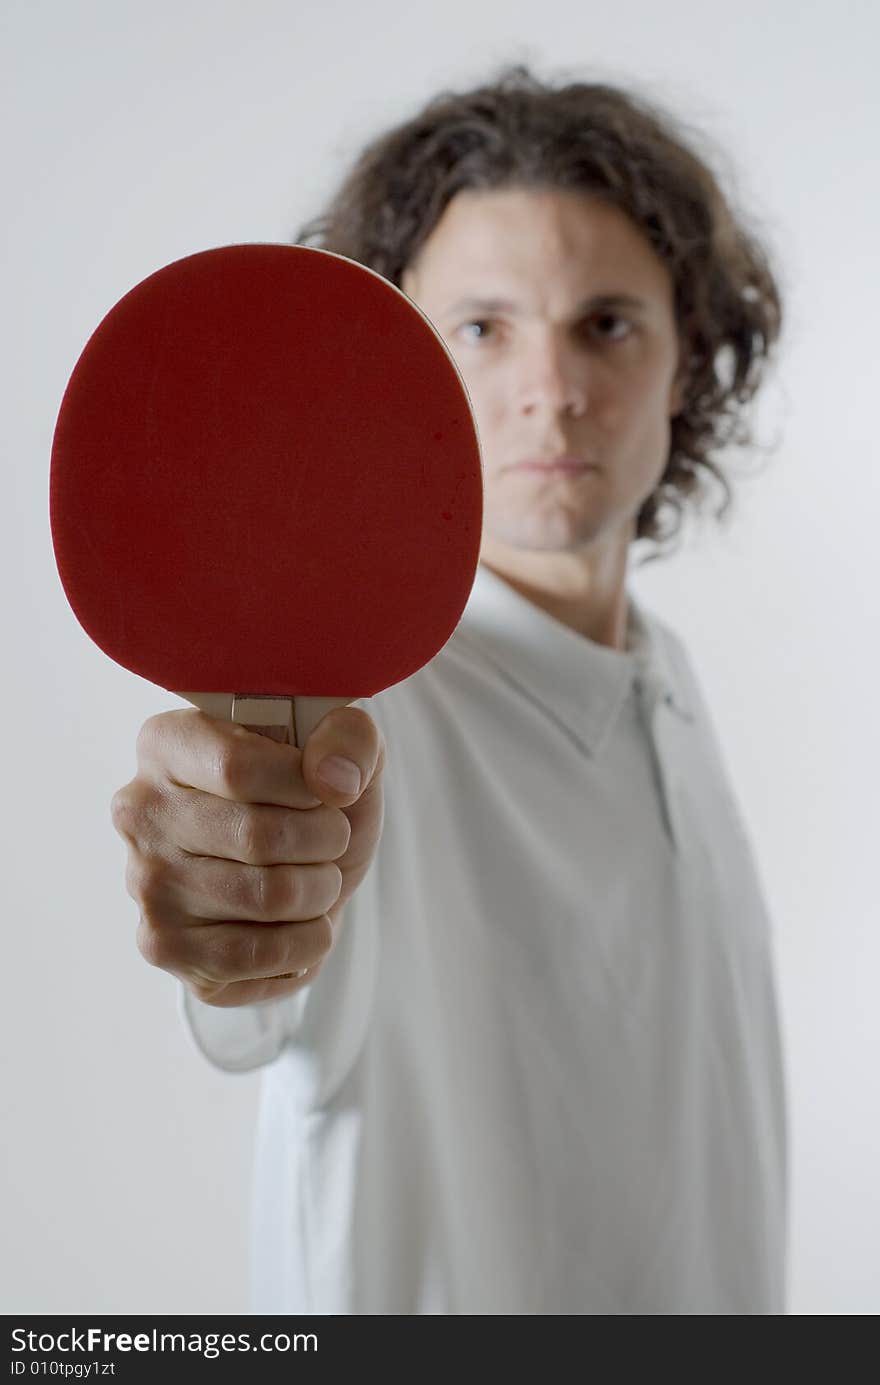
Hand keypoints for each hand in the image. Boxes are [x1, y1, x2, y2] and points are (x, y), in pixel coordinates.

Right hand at [111, 706, 384, 1006]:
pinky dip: (305, 943)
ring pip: (266, 897)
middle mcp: (141, 812)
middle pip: (257, 837)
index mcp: (168, 743)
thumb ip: (351, 737)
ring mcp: (146, 883)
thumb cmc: (310, 798)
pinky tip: (304, 923)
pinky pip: (254, 956)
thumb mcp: (344, 748)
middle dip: (325, 841)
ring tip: (319, 879)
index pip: (235, 767)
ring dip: (320, 891)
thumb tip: (334, 781)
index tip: (328, 793)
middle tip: (333, 840)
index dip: (304, 785)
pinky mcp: (163, 946)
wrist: (299, 866)